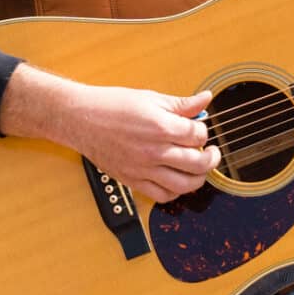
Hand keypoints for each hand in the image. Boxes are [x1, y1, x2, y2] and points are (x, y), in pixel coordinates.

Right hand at [0, 67, 221, 203]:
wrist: (81, 119)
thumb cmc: (112, 105)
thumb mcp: (150, 98)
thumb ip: (181, 104)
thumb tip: (205, 99)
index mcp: (161, 126)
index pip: (199, 135)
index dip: (203, 130)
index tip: (198, 127)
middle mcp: (154, 151)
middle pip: (198, 163)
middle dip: (211, 157)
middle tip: (212, 152)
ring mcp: (143, 169)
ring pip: (185, 185)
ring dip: (199, 178)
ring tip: (199, 168)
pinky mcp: (133, 181)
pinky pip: (162, 196)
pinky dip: (176, 192)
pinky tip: (177, 180)